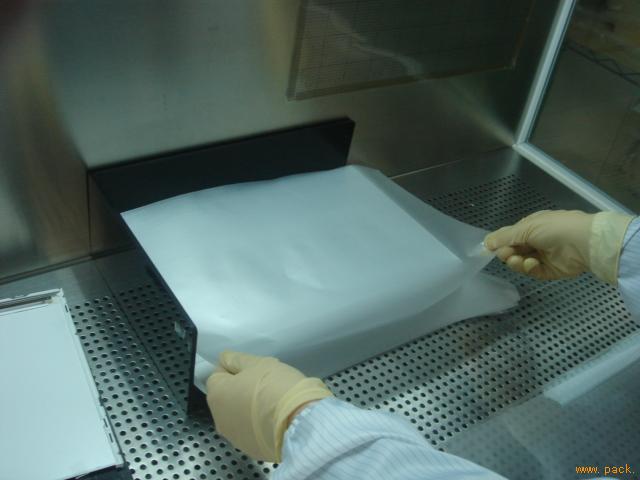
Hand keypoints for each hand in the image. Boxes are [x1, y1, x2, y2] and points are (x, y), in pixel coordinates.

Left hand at [206, 351, 332, 461]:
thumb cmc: (276, 387)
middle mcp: (219, 419)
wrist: (300, 421)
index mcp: (217, 395)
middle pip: (227, 397)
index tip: (252, 370)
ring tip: (271, 402)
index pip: (217, 375)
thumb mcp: (258, 363)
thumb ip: (237, 359)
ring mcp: (234, 438)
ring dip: (248, 408)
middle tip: (264, 384)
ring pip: (238, 416)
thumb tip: (225, 360)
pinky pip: (251, 431)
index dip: (234, 369)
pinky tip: (275, 419)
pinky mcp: (251, 450)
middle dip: (241, 389)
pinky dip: (258, 424)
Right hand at [484, 210, 632, 283]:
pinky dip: (529, 268)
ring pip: (520, 263)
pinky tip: (531, 263)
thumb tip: (485, 243)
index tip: (490, 249)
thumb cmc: (554, 228)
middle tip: (508, 254)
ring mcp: (542, 257)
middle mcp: (535, 242)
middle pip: (512, 251)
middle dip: (507, 253)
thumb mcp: (526, 228)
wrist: (584, 242)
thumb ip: (504, 237)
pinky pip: (532, 272)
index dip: (499, 243)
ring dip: (516, 262)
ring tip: (519, 260)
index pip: (509, 237)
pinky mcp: (549, 271)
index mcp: (530, 227)